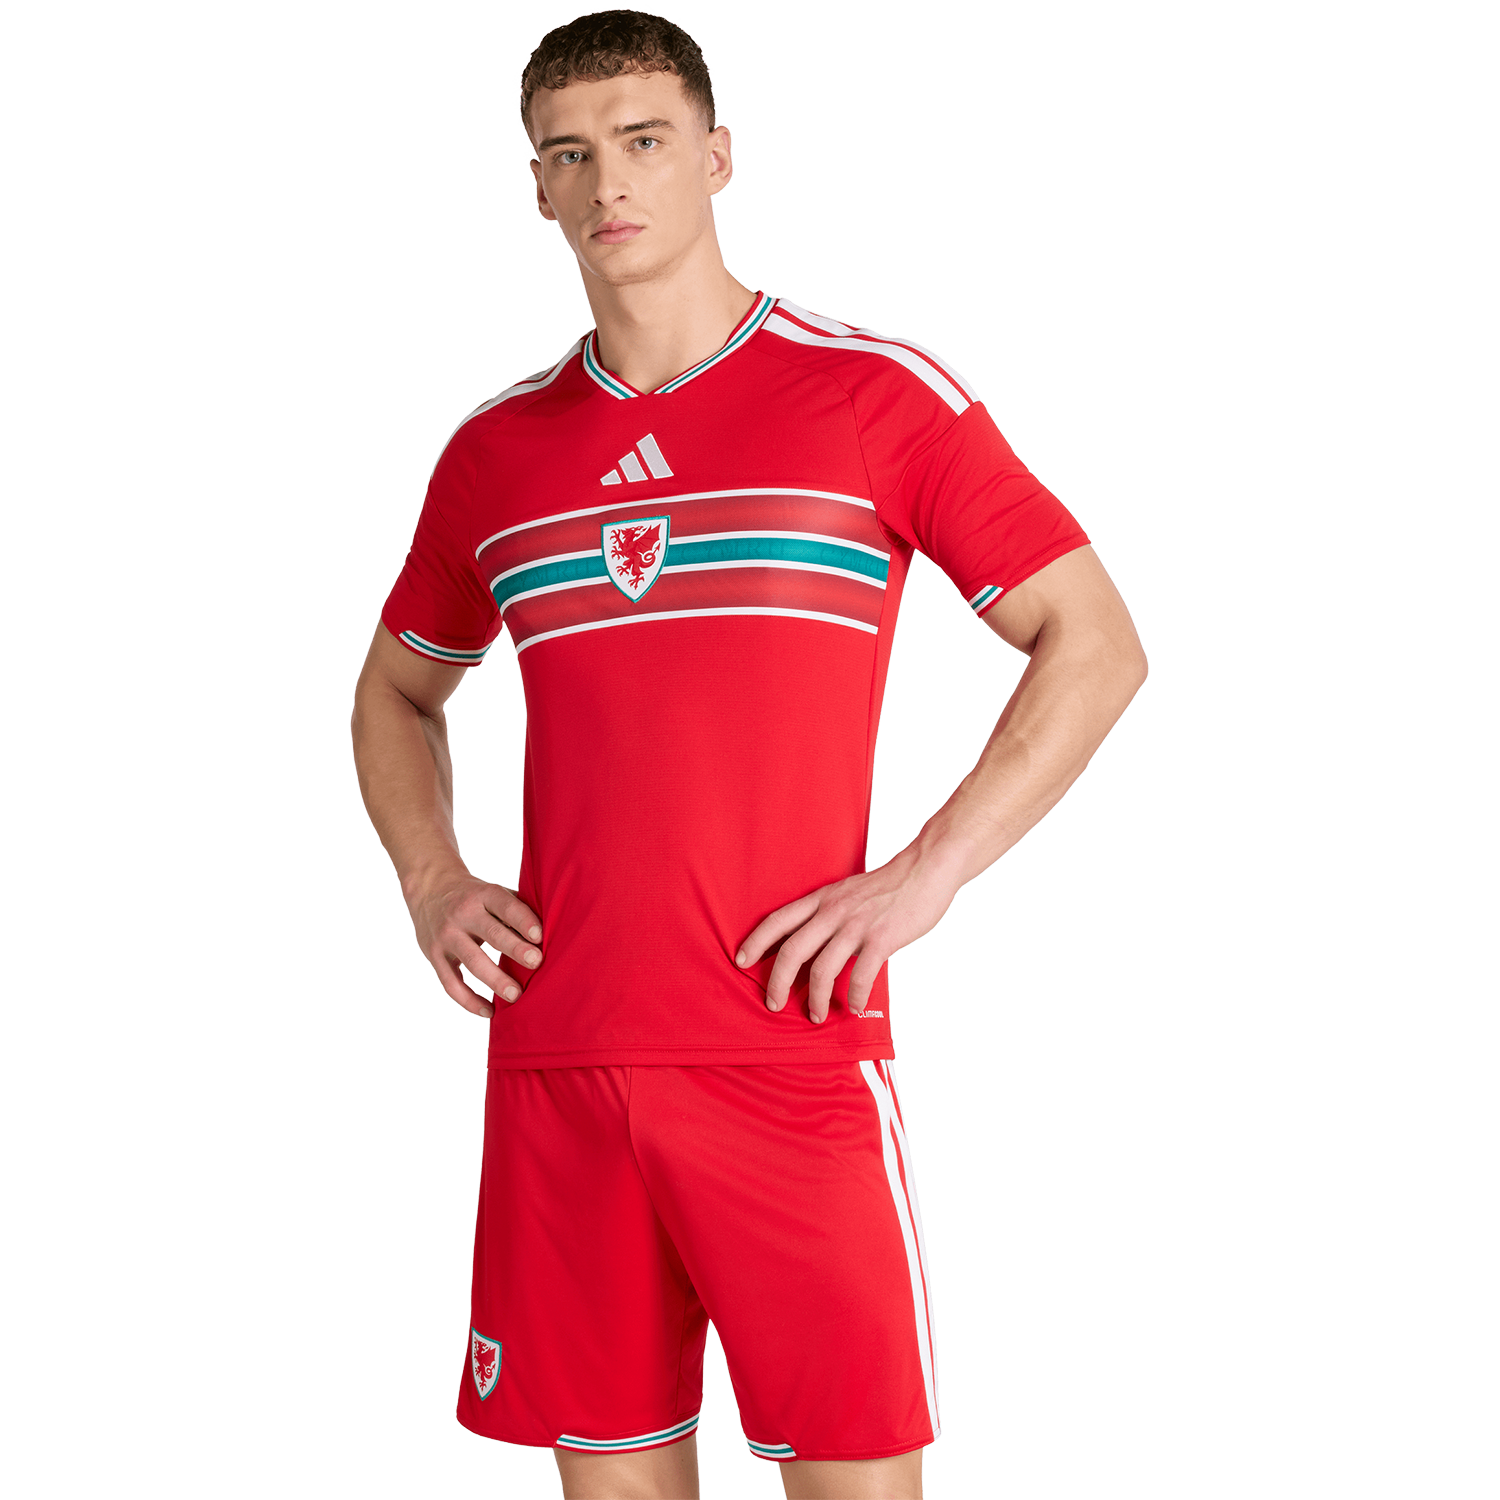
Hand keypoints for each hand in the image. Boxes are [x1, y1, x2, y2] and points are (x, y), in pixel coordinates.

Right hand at [404, 873, 542, 1018]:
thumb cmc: (473, 894)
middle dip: (514, 949)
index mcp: (483, 894)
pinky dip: (469, 1000)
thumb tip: (554, 929)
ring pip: (472, 961)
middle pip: (491, 933)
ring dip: (495, 980)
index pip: (505, 905)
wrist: (429, 887)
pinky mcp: (434, 955)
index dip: (523, 920)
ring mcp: (446, 935)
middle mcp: (462, 913)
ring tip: (515, 995)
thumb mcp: (492, 892)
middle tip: (535, 963)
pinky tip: (489, 1011)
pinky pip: (451, 983)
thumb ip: (517, 908)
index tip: (540, 936)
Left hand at [734, 849, 960, 1022]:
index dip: (756, 942)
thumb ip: (830, 913)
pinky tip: (856, 1007)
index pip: (778, 920)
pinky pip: (861, 976)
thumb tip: (817, 941)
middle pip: (792, 951)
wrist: (925, 869)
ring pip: (823, 970)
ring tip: (816, 1016)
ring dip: (816, 999)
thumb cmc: (890, 884)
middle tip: (773, 1004)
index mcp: (823, 899)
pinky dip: (856, 997)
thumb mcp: (848, 891)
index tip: (741, 961)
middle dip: (778, 983)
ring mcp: (857, 925)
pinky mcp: (882, 938)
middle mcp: (834, 912)